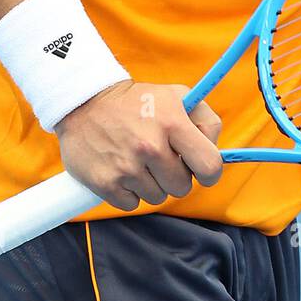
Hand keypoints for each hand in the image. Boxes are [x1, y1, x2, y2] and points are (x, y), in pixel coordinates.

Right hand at [55, 80, 222, 211]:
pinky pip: (133, 204)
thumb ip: (205, 120)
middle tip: (160, 157)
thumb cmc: (138, 101)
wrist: (84, 102)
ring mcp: (127, 167)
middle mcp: (150, 146)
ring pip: (158, 197)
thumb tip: (215, 150)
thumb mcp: (176, 95)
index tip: (199, 169)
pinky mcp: (105, 183)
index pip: (209, 166)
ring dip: (151, 184)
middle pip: (182, 187)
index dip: (209, 172)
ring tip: (138, 160)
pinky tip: (122, 169)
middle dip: (175, 175)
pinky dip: (129, 192)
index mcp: (173, 123)